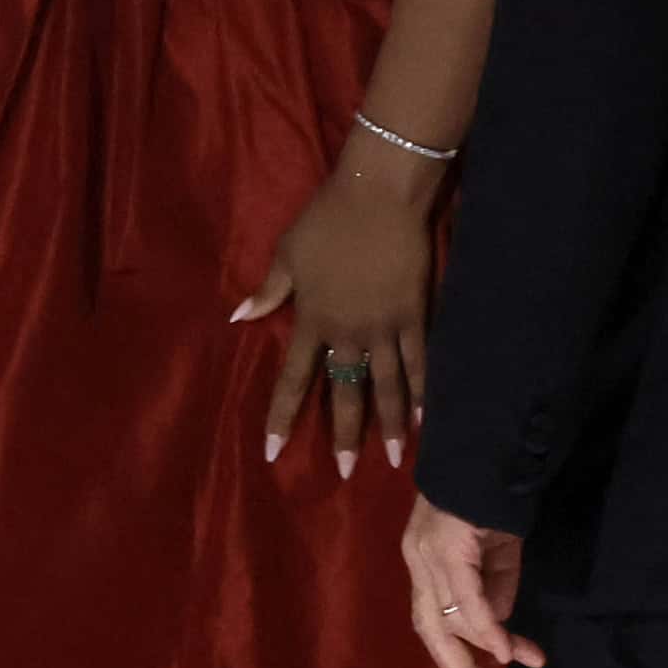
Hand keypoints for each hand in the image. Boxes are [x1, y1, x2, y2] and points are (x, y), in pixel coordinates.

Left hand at [236, 143, 441, 477]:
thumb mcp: (287, 254)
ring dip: (391, 425)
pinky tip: (428, 420)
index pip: (294, 379)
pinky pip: (422, 362)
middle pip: (345, 392)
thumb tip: (239, 318)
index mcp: (312, 320)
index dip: (284, 417)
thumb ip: (269, 291)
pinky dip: (425, 392)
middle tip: (345, 472)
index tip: (274, 451)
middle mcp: (347, 332)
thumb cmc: (327, 220)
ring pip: (388, 386)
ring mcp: (385, 327)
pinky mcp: (416, 315)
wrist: (378, 196)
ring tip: (396, 459)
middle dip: (345, 434)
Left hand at [399, 497, 544, 667]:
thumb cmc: (493, 501)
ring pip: (447, 616)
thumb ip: (494, 590)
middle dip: (458, 667)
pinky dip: (484, 625)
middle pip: (428, 627)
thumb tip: (496, 630)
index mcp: (423, 563)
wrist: (491, 453)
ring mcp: (427, 553)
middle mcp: (418, 561)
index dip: (455, 653)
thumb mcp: (496, 554)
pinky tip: (504, 647)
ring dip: (482, 648)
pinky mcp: (446, 546)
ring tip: (514, 664)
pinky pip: (465, 596)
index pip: (431, 619)